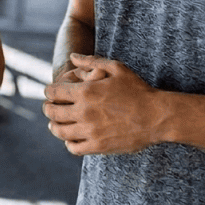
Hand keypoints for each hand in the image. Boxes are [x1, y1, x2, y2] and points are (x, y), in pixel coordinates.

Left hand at [43, 53, 162, 155]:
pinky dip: (69, 142)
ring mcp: (90, 131)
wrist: (156, 116)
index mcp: (86, 91)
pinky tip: (72, 138)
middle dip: (48, 108)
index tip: (50, 93)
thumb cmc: (137, 89)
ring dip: (54, 126)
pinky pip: (74, 147)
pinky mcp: (98, 146)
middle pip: (52, 112)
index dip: (49, 91)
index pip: (53, 92)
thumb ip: (91, 61)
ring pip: (60, 131)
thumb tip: (72, 57)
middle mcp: (84, 112)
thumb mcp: (116, 68)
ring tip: (55, 124)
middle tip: (49, 108)